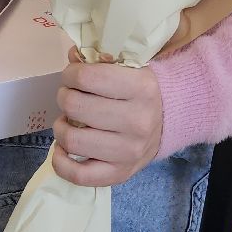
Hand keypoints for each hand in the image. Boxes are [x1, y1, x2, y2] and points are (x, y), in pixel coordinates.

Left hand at [51, 49, 163, 187]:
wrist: (170, 121)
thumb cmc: (142, 90)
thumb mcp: (130, 67)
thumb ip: (100, 60)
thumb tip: (72, 56)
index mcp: (141, 88)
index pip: (87, 78)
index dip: (70, 74)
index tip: (72, 76)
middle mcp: (137, 121)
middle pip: (75, 106)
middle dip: (64, 97)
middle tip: (70, 97)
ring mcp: (129, 151)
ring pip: (73, 140)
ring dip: (61, 127)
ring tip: (68, 121)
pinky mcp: (120, 174)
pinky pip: (79, 175)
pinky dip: (61, 162)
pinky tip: (63, 148)